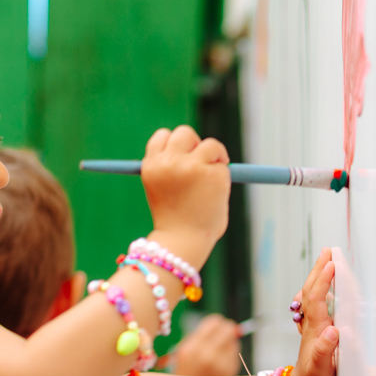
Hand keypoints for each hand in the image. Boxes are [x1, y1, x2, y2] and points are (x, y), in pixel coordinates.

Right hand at [141, 126, 230, 268]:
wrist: (182, 242)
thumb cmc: (173, 220)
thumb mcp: (162, 189)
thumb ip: (172, 169)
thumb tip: (194, 152)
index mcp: (151, 165)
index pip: (162, 137)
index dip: (175, 146)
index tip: (183, 158)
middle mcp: (169, 161)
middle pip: (184, 133)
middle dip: (195, 145)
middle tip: (201, 165)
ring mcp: (192, 166)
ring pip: (209, 143)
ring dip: (214, 156)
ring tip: (212, 180)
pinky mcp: (213, 173)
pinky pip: (223, 164)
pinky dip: (224, 175)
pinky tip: (216, 193)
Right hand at [174, 314, 241, 375]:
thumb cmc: (186, 370)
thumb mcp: (185, 349)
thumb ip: (201, 335)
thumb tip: (221, 323)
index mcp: (194, 348)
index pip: (215, 323)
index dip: (216, 322)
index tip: (215, 326)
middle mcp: (209, 356)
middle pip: (229, 330)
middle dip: (226, 329)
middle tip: (222, 333)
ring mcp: (222, 365)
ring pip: (234, 341)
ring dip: (228, 343)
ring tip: (218, 351)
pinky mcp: (230, 371)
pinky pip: (235, 354)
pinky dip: (229, 354)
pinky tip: (220, 362)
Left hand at [288, 248, 337, 375]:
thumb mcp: (322, 371)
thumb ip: (326, 351)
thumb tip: (335, 330)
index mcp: (316, 332)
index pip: (317, 300)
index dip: (324, 282)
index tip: (332, 264)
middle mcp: (312, 326)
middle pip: (311, 292)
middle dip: (319, 270)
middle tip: (328, 250)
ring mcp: (312, 329)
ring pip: (311, 297)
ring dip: (318, 278)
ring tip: (326, 261)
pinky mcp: (314, 333)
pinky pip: (314, 306)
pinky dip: (319, 291)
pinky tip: (321, 288)